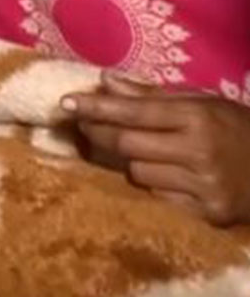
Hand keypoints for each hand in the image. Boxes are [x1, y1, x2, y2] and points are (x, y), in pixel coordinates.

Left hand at [63, 73, 249, 225]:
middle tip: (83, 124)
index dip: (96, 108)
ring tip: (141, 151)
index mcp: (199, 117)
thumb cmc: (239, 129)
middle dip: (99, 133)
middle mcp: (200, 152)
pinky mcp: (207, 215)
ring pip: (137, 173)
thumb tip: (105, 81)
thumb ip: (152, 95)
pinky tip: (165, 175)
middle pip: (127, 144)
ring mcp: (204, 186)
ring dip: (129, 161)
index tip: (65, 103)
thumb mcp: (204, 103)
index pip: (134, 112)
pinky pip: (157, 198)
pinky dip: (153, 185)